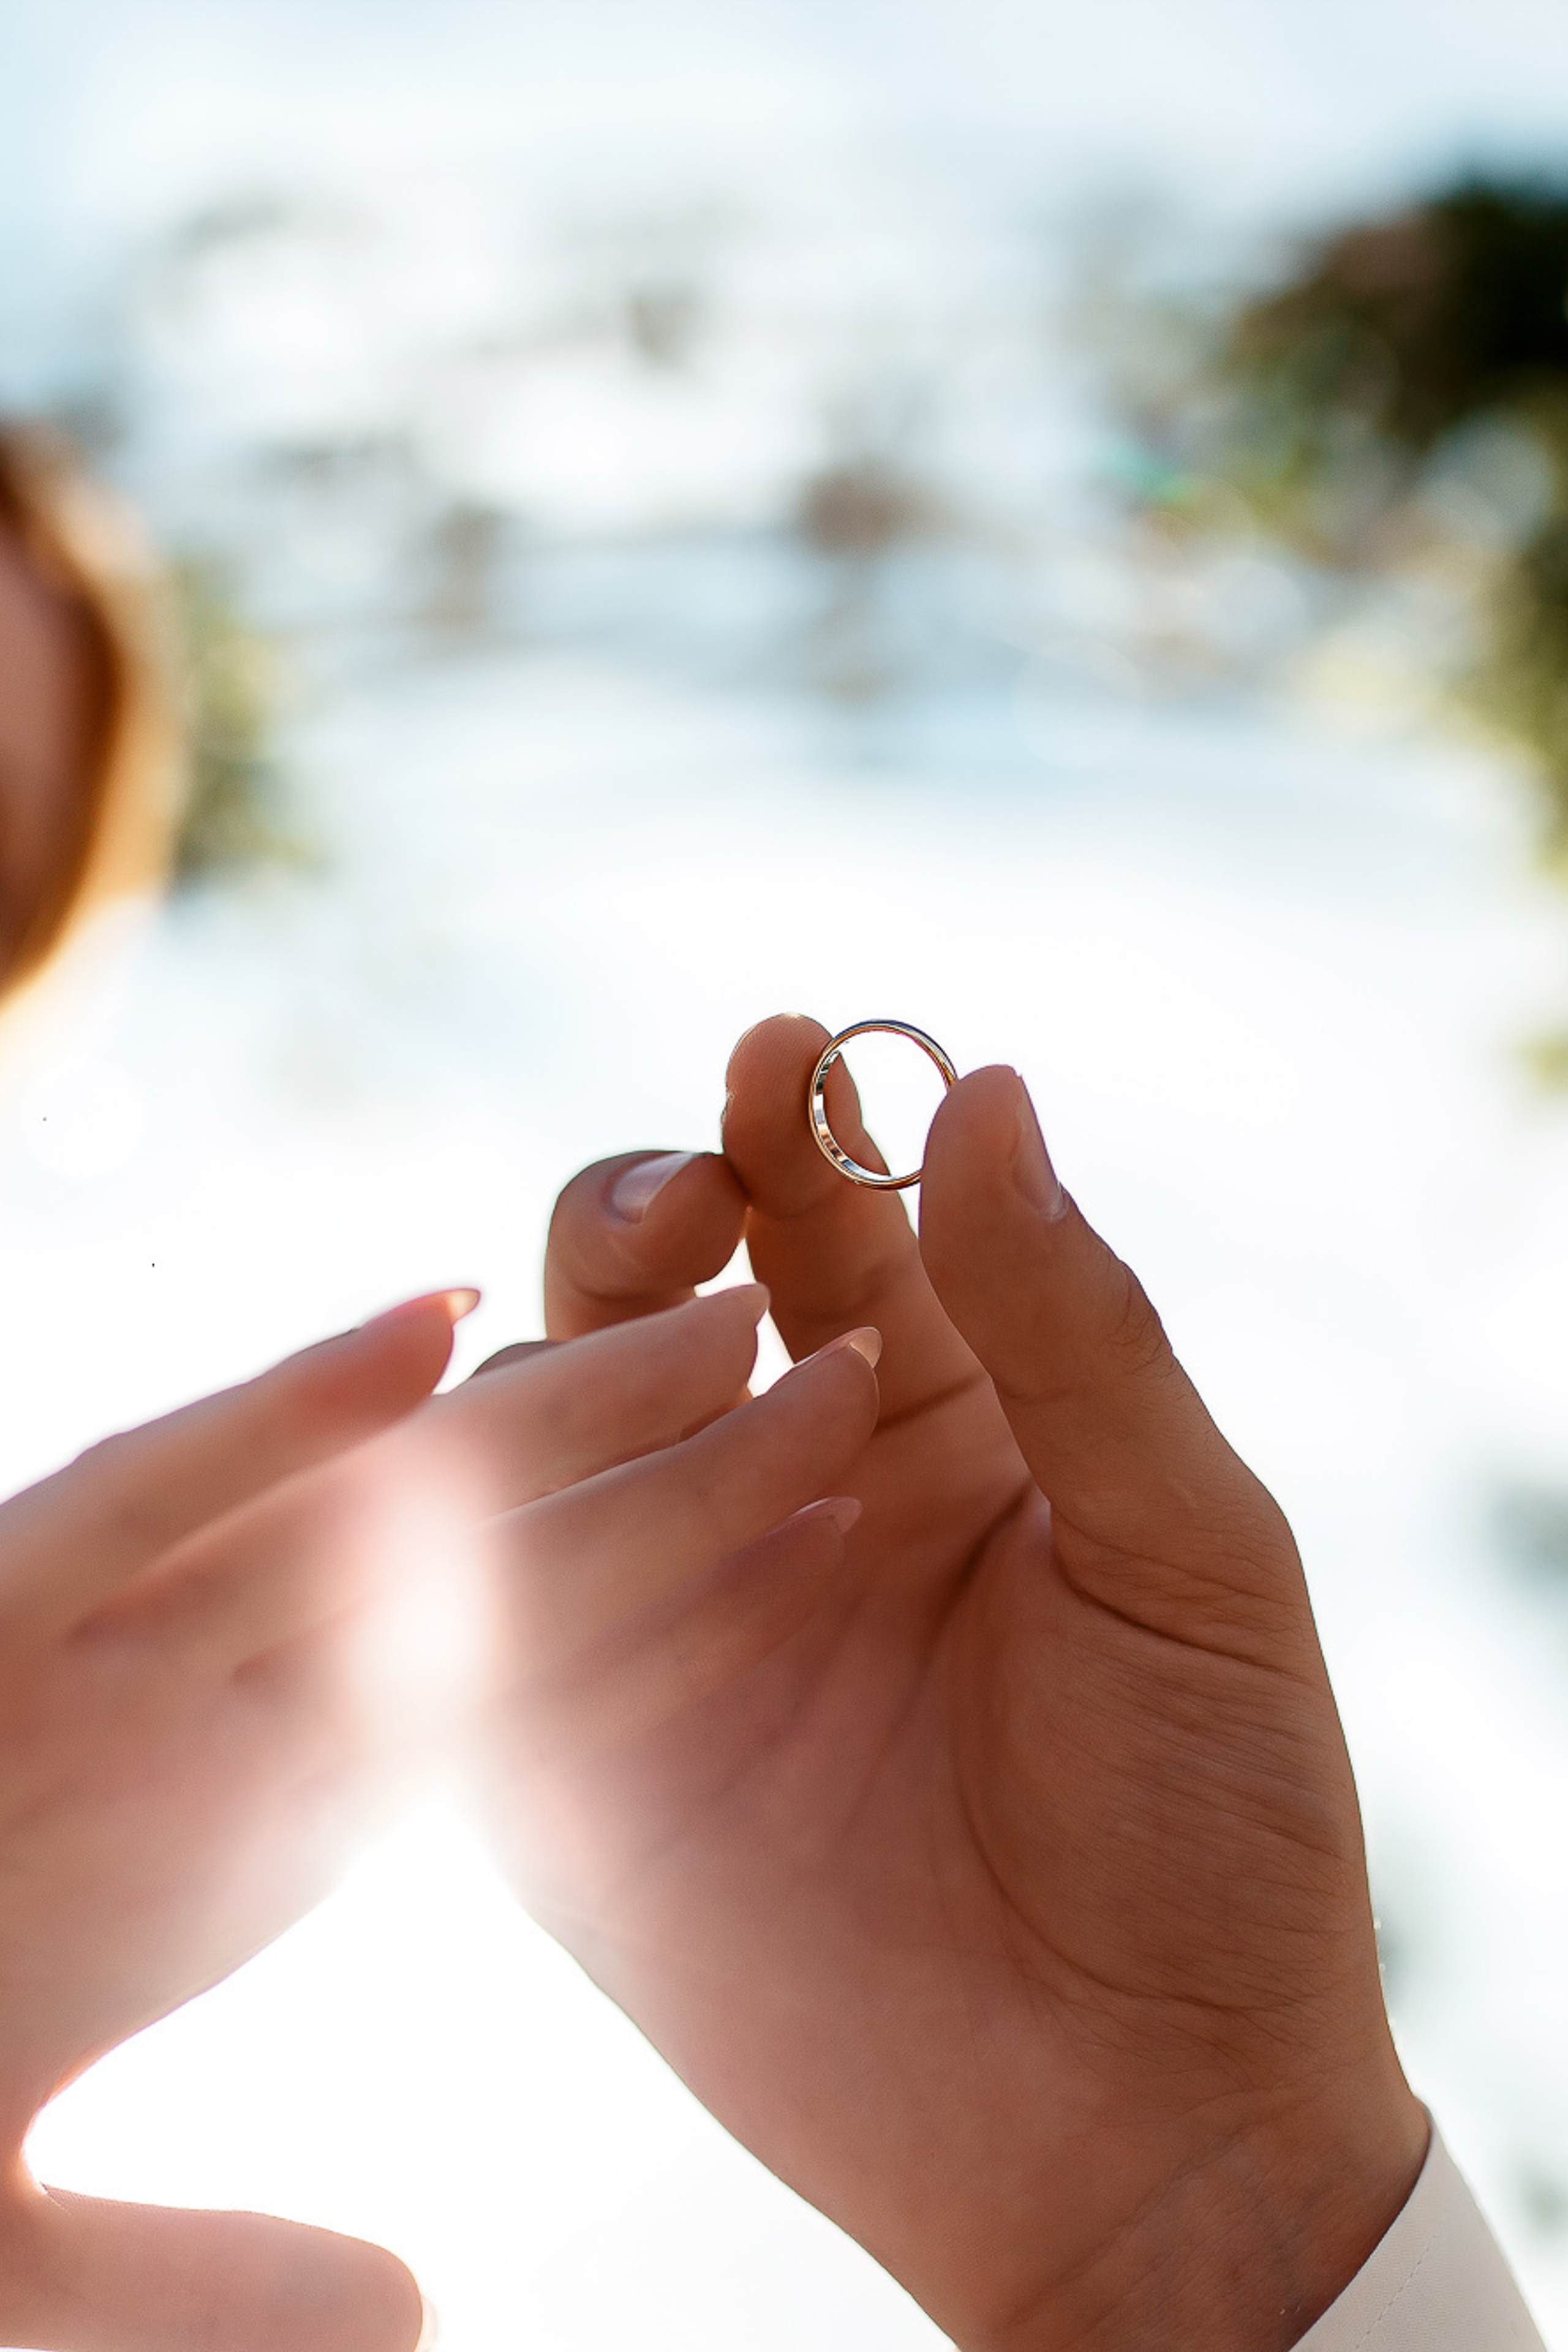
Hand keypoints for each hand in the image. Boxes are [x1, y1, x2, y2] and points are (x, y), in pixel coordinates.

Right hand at [0, 1280, 815, 2351]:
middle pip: (495, 1575)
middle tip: (869, 1376)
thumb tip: (411, 2307)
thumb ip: (203, 2278)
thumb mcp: (14, 2258)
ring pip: (357, 1511)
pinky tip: (418, 1333)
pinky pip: (146, 1495)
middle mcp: (209, 1716)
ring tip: (724, 1320)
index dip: (690, 1606)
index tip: (855, 1532)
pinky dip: (277, 1417)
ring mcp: (104, 1653)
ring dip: (544, 1414)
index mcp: (255, 1818)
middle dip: (676, 1478)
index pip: (524, 1694)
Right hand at [516, 1015, 1427, 2351]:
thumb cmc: (1213, 1826)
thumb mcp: (1189, 1550)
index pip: (830, 1225)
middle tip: (704, 1185)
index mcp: (936, 1429)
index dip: (799, 1124)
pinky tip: (568, 1504)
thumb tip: (986, 1087)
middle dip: (655, 1204)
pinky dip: (504, 1537)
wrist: (1152, 2128)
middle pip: (654, 1293)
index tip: (792, 1045)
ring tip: (741, 1386)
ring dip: (608, 1368)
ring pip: (549, 1423)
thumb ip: (1075, 1325)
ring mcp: (673, 1621)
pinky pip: (489, 1610)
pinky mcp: (584, 1767)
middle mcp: (782, 1498)